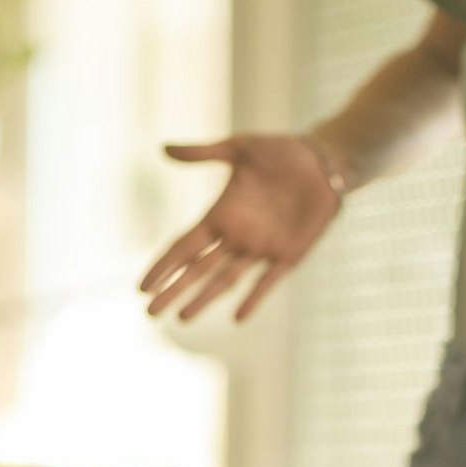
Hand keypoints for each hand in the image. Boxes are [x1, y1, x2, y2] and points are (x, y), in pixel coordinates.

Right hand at [141, 134, 342, 321]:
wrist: (324, 161)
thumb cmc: (281, 152)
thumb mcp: (239, 148)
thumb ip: (203, 153)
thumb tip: (163, 149)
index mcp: (220, 214)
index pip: (183, 246)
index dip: (163, 266)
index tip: (141, 286)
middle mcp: (236, 236)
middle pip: (197, 270)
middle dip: (174, 290)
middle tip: (151, 314)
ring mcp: (261, 248)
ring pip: (225, 280)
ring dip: (204, 298)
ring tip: (182, 318)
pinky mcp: (288, 255)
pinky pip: (267, 281)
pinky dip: (253, 298)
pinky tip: (238, 317)